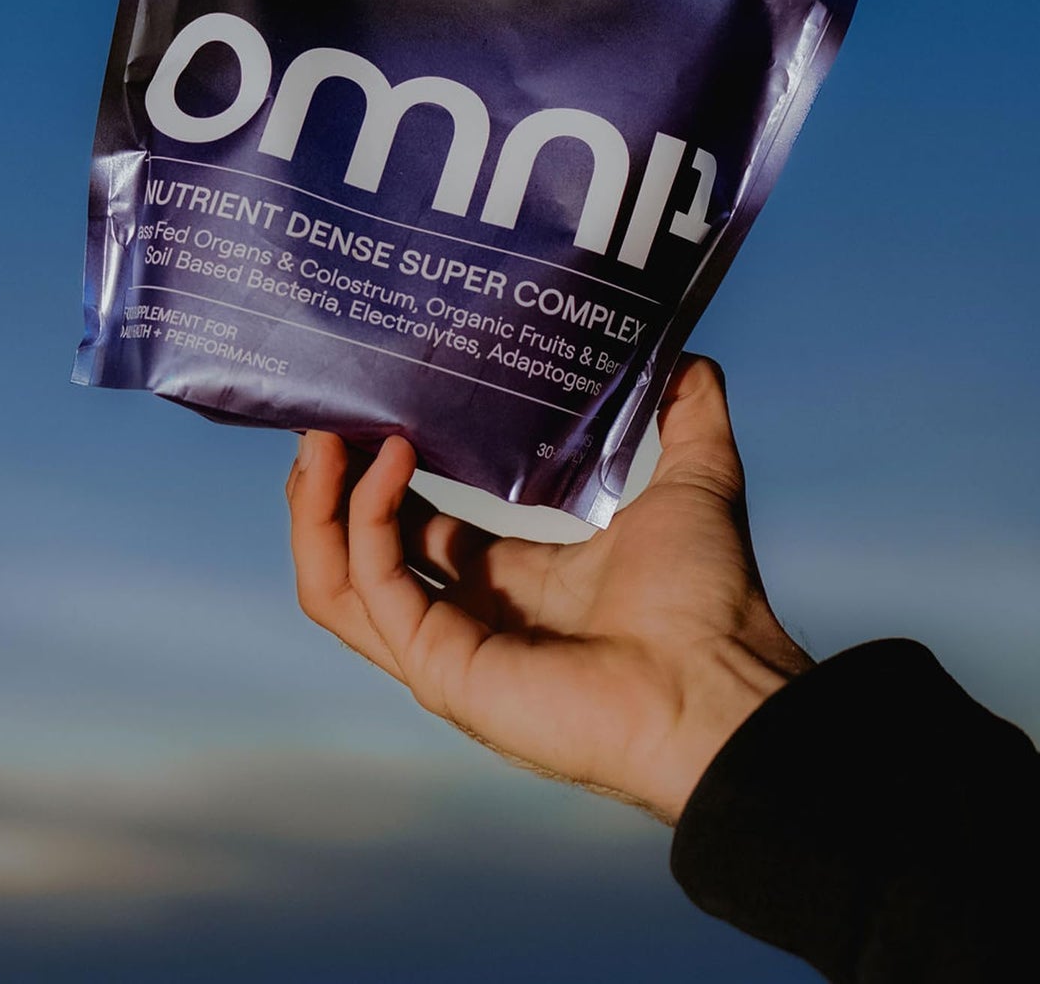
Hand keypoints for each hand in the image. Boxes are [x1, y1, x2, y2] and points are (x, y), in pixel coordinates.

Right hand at [285, 354, 812, 823]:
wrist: (723, 686)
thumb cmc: (711, 602)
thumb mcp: (696, 480)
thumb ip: (689, 414)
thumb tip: (689, 354)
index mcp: (512, 584)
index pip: (417, 528)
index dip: (383, 475)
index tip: (369, 409)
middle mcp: (469, 617)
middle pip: (359, 554)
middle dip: (329, 487)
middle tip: (324, 416)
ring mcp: (447, 650)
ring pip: (337, 581)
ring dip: (317, 507)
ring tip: (322, 435)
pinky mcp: (441, 669)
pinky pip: (371, 589)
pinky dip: (365, 522)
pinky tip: (391, 460)